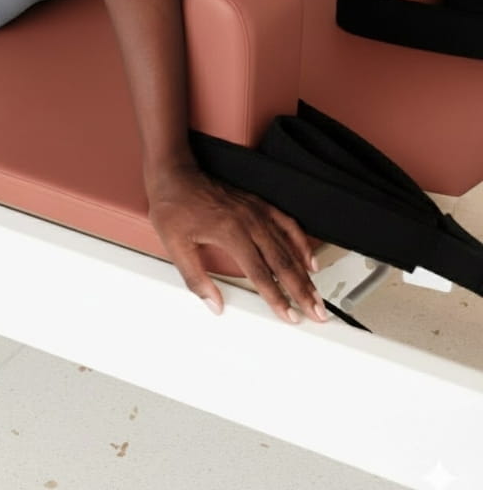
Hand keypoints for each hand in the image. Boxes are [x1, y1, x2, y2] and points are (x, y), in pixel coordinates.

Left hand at [146, 163, 328, 324]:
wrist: (175, 173)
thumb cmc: (173, 206)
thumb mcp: (175, 245)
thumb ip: (196, 278)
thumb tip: (213, 304)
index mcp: (230, 233)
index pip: (261, 274)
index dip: (278, 298)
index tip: (290, 315)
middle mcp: (249, 221)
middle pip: (283, 263)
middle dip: (302, 291)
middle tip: (316, 312)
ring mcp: (256, 212)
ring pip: (289, 246)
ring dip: (305, 273)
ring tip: (316, 294)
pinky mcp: (258, 204)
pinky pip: (287, 224)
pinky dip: (301, 242)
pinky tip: (308, 259)